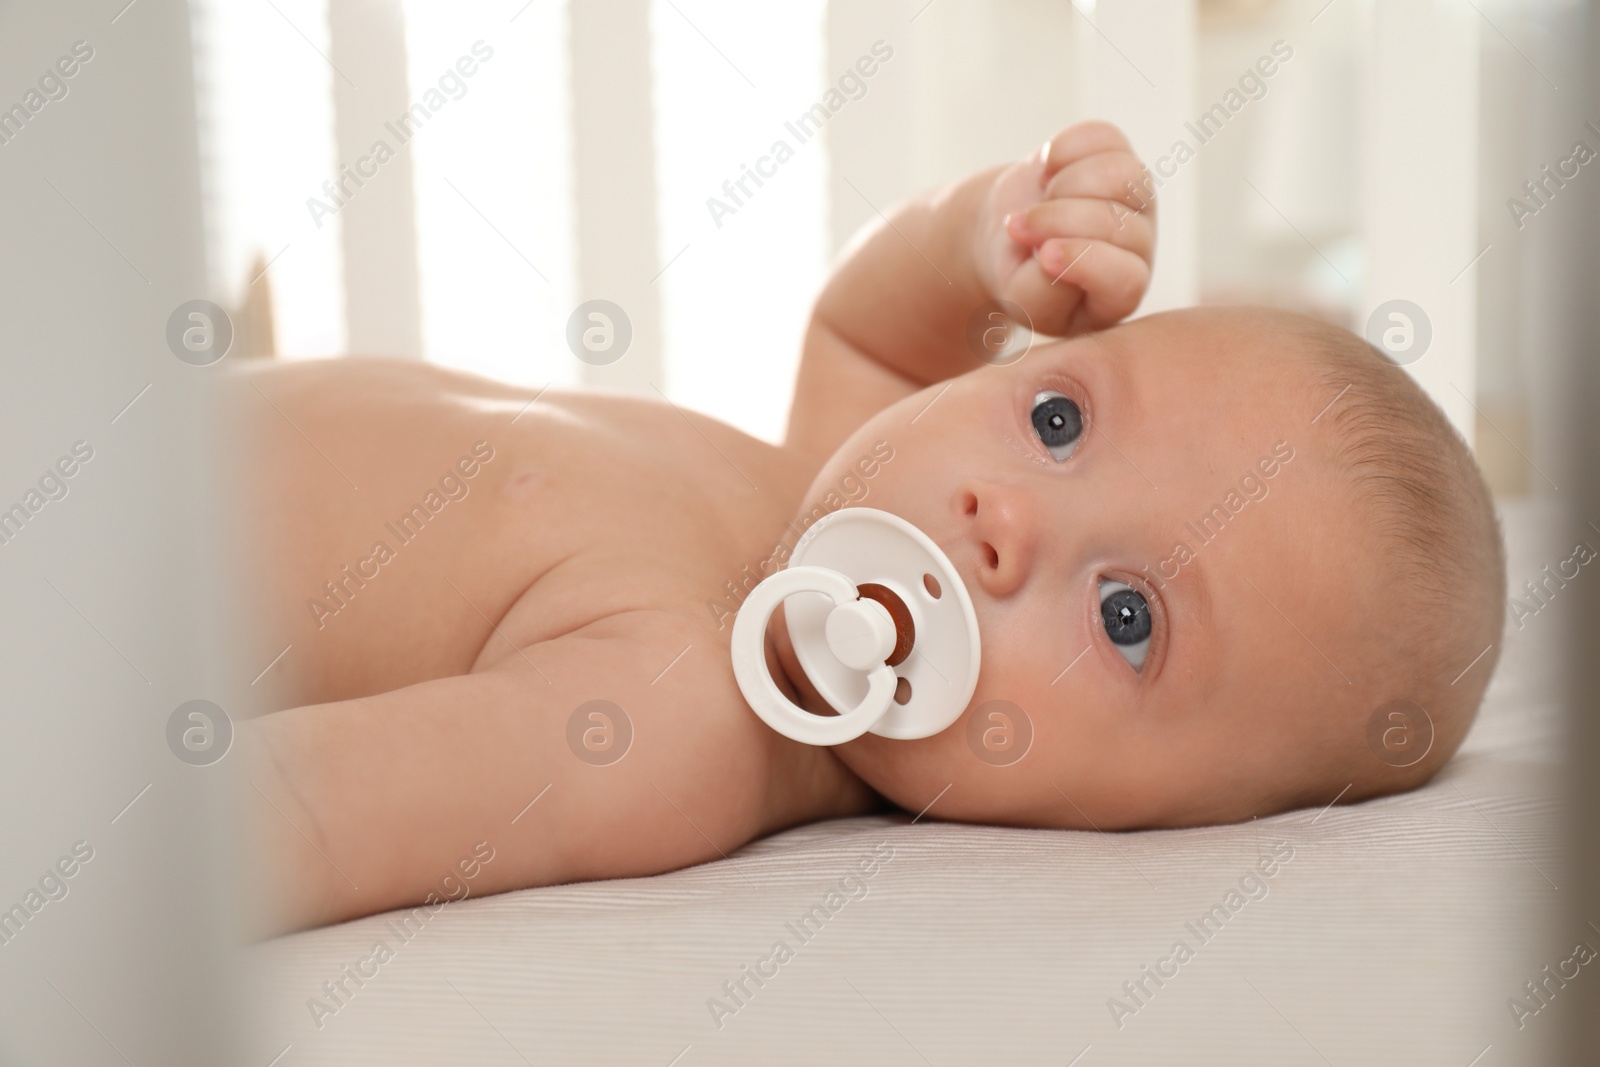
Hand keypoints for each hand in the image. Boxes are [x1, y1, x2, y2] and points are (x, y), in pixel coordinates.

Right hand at [973, 121, 1154, 337]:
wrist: (1010, 233)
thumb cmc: (1020, 276)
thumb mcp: (1022, 299)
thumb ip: (1042, 290)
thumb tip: (1052, 252)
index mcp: (1119, 294)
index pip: (1126, 278)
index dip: (1086, 260)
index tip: (1043, 255)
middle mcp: (1138, 247)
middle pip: (1116, 222)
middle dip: (1058, 219)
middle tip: (1018, 227)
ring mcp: (1136, 199)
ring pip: (1120, 174)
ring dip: (1065, 183)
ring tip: (1042, 199)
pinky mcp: (1120, 156)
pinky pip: (1102, 138)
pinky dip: (1062, 149)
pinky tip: (1048, 171)